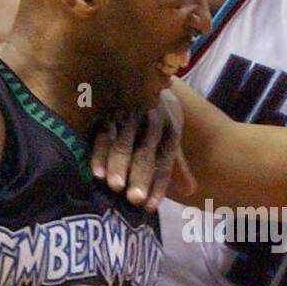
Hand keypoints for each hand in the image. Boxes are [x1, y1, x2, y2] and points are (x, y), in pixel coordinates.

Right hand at [91, 88, 195, 211]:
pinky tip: (96, 173)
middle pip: (145, 153)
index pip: (165, 162)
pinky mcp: (108, 112)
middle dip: (140, 176)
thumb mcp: (167, 138)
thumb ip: (176, 166)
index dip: (159, 185)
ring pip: (123, 144)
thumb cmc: (153, 120)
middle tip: (134, 199)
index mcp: (169, 130)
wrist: (137, 78)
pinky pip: (104, 134)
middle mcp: (151, 122)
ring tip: (115, 187)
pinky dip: (100, 154)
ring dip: (118, 165)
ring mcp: (129, 116)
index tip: (149, 207)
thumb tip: (190, 191)